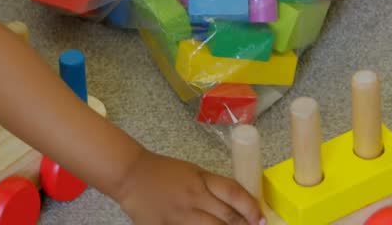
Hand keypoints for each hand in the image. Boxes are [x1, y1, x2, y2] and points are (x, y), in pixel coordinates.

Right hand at [114, 150, 263, 224]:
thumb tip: (242, 206)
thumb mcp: (193, 172)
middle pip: (227, 218)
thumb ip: (214, 188)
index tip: (261, 220)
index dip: (251, 208)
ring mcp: (178, 216)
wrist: (130, 175)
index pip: (233, 193)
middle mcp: (192, 198)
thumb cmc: (163, 172)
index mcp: (199, 180)